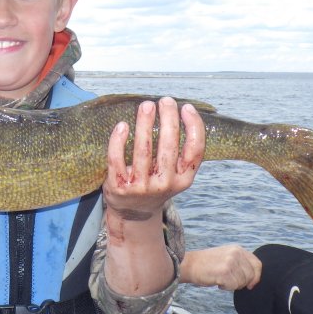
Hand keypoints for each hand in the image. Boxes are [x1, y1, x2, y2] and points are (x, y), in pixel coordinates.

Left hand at [102, 98, 205, 220]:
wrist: (133, 212)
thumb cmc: (156, 183)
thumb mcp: (175, 175)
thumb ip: (180, 153)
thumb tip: (179, 113)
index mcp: (183, 179)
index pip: (195, 151)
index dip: (194, 127)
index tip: (187, 108)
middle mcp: (165, 185)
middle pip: (169, 147)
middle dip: (168, 119)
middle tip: (165, 101)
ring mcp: (141, 187)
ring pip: (143, 150)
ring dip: (145, 124)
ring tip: (146, 105)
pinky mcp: (120, 186)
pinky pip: (117, 159)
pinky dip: (118, 140)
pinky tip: (122, 125)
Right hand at [180, 245, 261, 290]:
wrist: (189, 264)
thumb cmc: (206, 264)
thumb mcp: (227, 256)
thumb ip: (240, 262)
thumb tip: (254, 278)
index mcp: (238, 249)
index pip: (257, 264)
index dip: (256, 276)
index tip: (250, 284)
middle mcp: (236, 254)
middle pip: (251, 275)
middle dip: (242, 283)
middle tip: (229, 281)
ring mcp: (230, 262)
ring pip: (242, 282)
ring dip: (232, 285)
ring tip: (221, 279)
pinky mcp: (225, 272)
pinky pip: (233, 286)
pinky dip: (225, 287)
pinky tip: (217, 282)